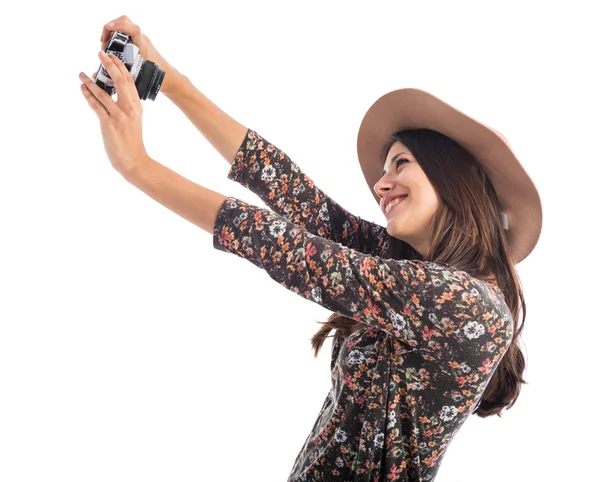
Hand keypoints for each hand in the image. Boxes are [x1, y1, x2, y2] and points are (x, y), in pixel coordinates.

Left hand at [79, 51, 149, 175]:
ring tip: (81, 74)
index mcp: (137, 106)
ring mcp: (120, 116)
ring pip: (103, 92)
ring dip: (90, 81)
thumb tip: (110, 91)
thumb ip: (126, 106)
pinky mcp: (109, 123)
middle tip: (100, 54)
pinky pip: (96, 105)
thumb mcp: (134, 120)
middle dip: (109, 65)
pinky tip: (82, 88)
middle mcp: (130, 109)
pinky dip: (88, 95)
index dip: (120, 67)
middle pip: (120, 81)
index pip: (129, 81)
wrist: (134, 160)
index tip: (112, 57)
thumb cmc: (132, 141)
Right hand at [93, 15, 181, 94]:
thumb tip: (98, 74)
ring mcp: (140, 41)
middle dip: (110, 29)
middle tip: (104, 42)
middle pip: (125, 22)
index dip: (119, 26)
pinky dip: (116, 38)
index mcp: (143, 45)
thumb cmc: (157, 78)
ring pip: (124, 28)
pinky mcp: (139, 44)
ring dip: (112, 34)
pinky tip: (112, 50)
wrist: (169, 79)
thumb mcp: (137, 76)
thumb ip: (120, 74)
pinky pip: (126, 35)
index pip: (133, 29)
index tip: (108, 28)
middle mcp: (141, 40)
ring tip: (106, 47)